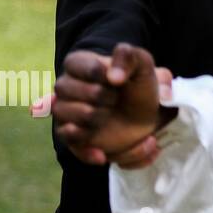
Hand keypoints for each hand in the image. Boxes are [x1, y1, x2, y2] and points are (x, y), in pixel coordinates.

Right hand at [53, 44, 171, 167]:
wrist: (148, 116)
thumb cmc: (142, 86)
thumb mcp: (144, 65)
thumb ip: (131, 58)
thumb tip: (114, 77)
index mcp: (83, 65)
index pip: (74, 62)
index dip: (96, 71)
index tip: (116, 80)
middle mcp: (69, 87)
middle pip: (65, 88)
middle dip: (97, 95)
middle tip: (116, 99)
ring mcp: (68, 112)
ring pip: (63, 113)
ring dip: (92, 118)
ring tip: (112, 117)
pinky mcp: (73, 136)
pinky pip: (68, 142)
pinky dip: (86, 150)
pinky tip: (102, 154)